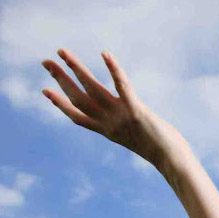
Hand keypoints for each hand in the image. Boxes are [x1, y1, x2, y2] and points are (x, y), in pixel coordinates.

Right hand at [41, 48, 186, 170]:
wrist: (173, 162)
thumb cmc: (162, 152)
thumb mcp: (138, 138)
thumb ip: (129, 127)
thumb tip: (132, 119)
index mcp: (108, 131)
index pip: (78, 117)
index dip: (60, 104)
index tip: (45, 90)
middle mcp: (110, 124)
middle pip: (79, 99)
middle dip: (61, 80)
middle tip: (45, 62)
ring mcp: (121, 116)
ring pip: (93, 88)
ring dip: (76, 68)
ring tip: (62, 52)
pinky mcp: (136, 110)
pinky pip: (122, 86)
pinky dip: (114, 70)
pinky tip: (105, 54)